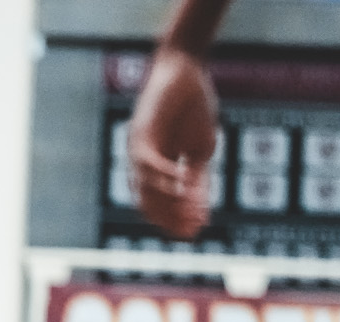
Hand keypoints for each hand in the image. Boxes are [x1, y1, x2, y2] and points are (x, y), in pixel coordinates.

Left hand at [127, 46, 219, 238]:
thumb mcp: (201, 150)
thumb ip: (198, 180)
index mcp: (156, 170)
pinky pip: (148, 163)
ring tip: (188, 212)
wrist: (185, 70)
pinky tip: (182, 182)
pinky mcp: (141, 134)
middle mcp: (142, 164)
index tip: (195, 232)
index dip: (175, 221)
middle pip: (149, 203)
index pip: (160, 204)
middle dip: (170, 219)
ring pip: (145, 187)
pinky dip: (165, 176)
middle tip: (190, 231)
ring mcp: (139, 150)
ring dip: (168, 202)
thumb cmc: (193, 108)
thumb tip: (201, 211)